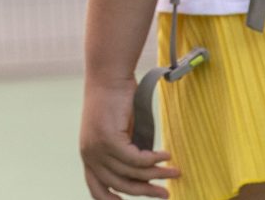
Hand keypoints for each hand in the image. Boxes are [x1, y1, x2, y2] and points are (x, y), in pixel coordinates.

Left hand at [80, 75, 178, 198]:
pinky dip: (153, 160)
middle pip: (120, 185)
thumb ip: (128, 155)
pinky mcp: (108, 140)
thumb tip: (148, 174)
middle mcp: (89, 156)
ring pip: (131, 172)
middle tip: (167, 194)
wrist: (109, 77)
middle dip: (146, 191)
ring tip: (175, 172)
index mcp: (89, 157)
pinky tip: (166, 156)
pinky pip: (135, 159)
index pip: (96, 189)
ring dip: (156, 174)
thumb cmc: (117, 102)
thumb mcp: (121, 134)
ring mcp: (96, 149)